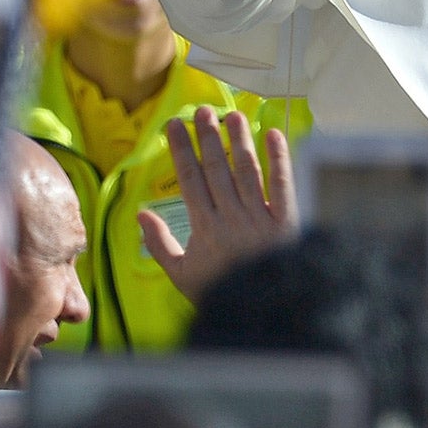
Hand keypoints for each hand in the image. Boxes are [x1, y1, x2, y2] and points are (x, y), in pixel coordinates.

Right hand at [138, 107, 295, 302]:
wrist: (263, 315)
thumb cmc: (220, 293)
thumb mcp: (182, 275)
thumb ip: (159, 245)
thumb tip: (141, 214)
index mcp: (204, 227)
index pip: (190, 179)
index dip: (182, 149)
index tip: (174, 124)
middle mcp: (231, 217)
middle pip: (217, 169)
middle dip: (209, 137)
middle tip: (203, 111)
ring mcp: (260, 218)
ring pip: (247, 171)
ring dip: (239, 141)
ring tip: (233, 116)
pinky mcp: (287, 221)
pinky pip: (283, 186)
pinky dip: (279, 160)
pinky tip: (273, 135)